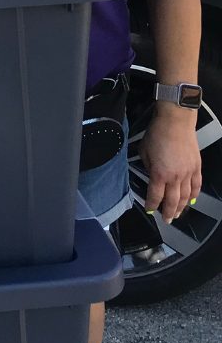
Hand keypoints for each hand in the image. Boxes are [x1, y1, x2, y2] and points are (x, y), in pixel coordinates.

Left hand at [140, 107, 201, 222]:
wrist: (176, 122)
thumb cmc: (157, 133)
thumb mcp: (144, 150)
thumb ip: (148, 166)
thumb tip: (152, 175)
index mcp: (160, 173)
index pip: (155, 195)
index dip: (152, 204)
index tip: (149, 210)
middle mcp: (175, 177)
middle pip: (172, 200)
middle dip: (168, 212)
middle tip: (166, 220)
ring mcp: (188, 173)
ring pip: (186, 196)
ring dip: (181, 207)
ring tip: (177, 214)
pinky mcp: (196, 167)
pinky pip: (196, 186)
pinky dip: (194, 195)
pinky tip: (192, 200)